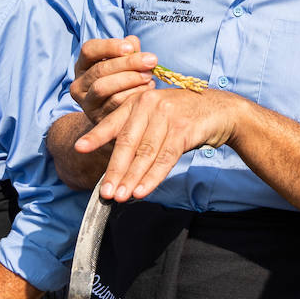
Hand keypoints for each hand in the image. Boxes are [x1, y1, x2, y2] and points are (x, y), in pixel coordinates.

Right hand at [70, 35, 156, 122]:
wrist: (119, 113)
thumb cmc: (123, 81)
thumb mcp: (125, 64)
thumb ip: (129, 51)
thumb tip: (132, 42)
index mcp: (83, 65)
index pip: (89, 49)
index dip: (109, 46)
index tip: (131, 48)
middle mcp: (79, 83)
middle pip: (99, 69)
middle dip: (128, 63)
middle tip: (151, 61)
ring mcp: (86, 102)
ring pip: (102, 87)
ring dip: (129, 79)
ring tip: (149, 76)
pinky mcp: (95, 117)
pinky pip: (113, 104)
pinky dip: (132, 95)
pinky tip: (147, 89)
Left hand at [77, 87, 240, 200]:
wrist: (221, 110)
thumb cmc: (183, 117)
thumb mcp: (156, 117)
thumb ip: (137, 133)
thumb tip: (116, 166)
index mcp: (138, 101)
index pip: (114, 122)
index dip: (96, 136)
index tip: (79, 149)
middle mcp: (150, 104)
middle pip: (128, 142)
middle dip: (115, 170)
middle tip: (105, 191)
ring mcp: (168, 115)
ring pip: (146, 153)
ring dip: (132, 178)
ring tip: (121, 197)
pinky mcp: (184, 129)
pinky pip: (165, 158)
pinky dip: (153, 177)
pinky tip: (143, 190)